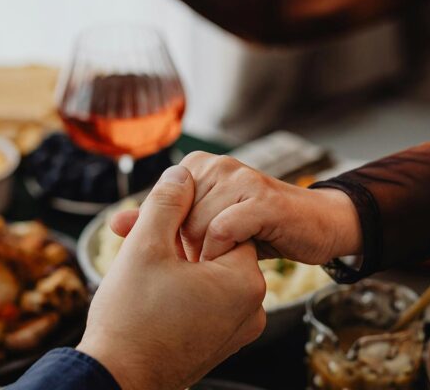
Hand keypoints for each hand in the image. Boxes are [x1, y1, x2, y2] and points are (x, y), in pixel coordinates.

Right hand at [77, 165, 266, 389]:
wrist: (117, 379)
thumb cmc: (131, 318)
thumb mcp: (146, 246)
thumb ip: (167, 202)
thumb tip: (181, 173)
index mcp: (245, 281)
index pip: (223, 226)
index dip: (186, 220)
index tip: (158, 228)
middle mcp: (252, 309)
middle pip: (217, 252)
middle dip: (181, 244)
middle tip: (145, 249)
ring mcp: (237, 332)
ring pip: (210, 278)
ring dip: (181, 268)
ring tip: (145, 275)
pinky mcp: (220, 346)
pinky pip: (208, 304)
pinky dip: (184, 294)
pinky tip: (153, 297)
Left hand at [110, 152, 362, 263]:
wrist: (315, 226)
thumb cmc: (256, 228)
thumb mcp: (204, 225)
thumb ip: (160, 222)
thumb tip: (114, 223)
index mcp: (197, 165)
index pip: (158, 204)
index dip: (166, 235)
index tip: (180, 255)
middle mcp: (216, 164)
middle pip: (174, 216)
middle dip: (183, 247)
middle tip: (201, 263)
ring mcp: (240, 178)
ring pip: (196, 224)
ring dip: (204, 253)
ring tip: (217, 264)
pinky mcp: (262, 200)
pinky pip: (224, 229)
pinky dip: (221, 251)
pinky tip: (230, 260)